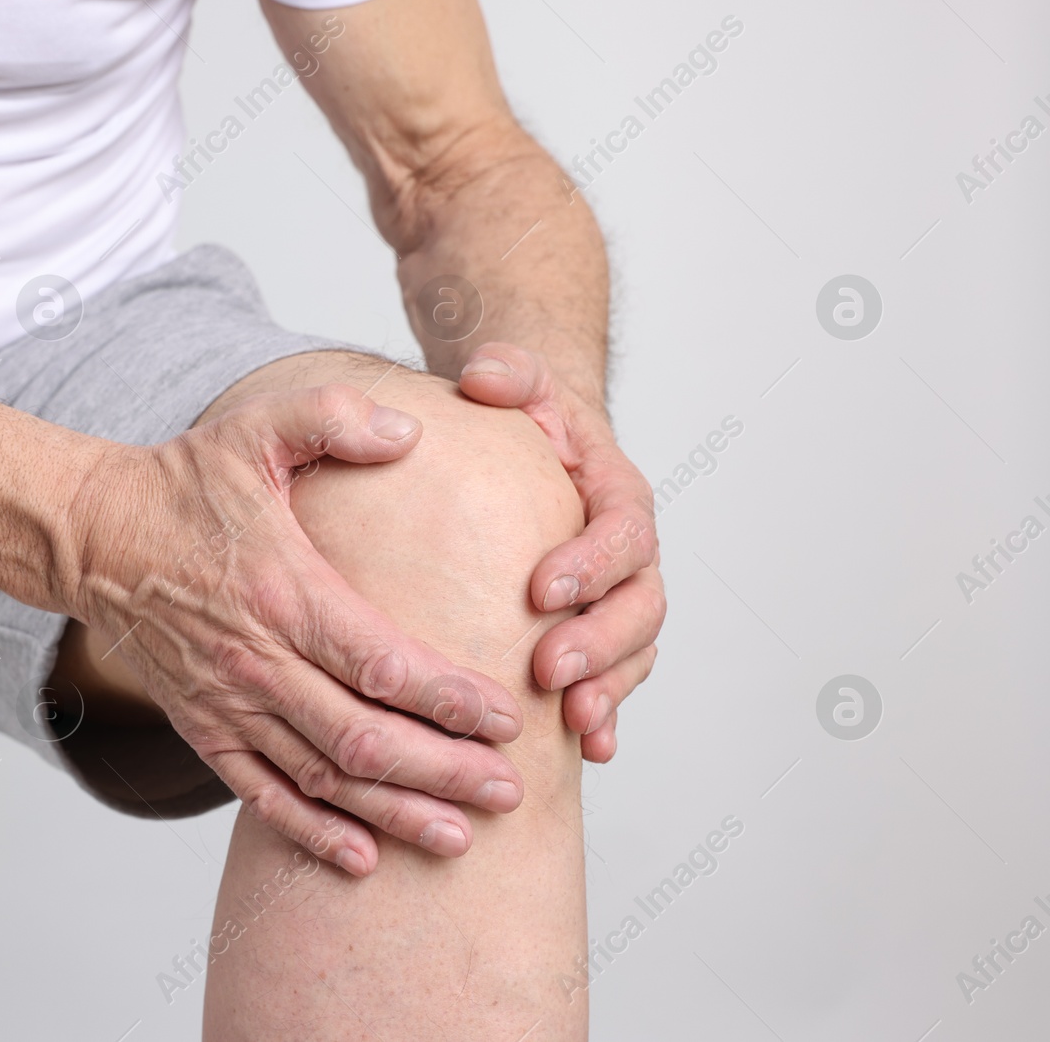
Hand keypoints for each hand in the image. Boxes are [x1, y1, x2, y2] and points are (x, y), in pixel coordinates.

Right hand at [64, 384, 526, 876]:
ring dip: (394, 813)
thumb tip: (411, 429)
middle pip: (363, 739)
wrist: (93, 535)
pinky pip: (263, 795)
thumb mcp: (256, 427)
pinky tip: (362, 859)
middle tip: (511, 791)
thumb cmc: (182, 482)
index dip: (449, 699)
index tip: (507, 720)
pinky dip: (312, 833)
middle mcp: (258, 662)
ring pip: (323, 778)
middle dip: (444, 771)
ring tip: (460, 838)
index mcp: (284, 592)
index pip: (381, 663)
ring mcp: (228, 704)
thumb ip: (334, 417)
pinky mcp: (204, 728)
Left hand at [457, 345, 663, 762]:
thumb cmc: (528, 419)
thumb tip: (483, 375)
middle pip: (640, 606)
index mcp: (617, 496)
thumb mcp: (519, 381)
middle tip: (549, 670)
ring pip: (636, 652)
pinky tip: (589, 751)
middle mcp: (631, 554)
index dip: (591, 564)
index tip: (541, 590)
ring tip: (570, 719)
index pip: (621, 532)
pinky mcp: (601, 634)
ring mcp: (620, 599)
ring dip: (608, 688)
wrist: (541, 450)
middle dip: (601, 643)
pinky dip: (609, 715)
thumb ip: (509, 371)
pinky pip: (617, 680)